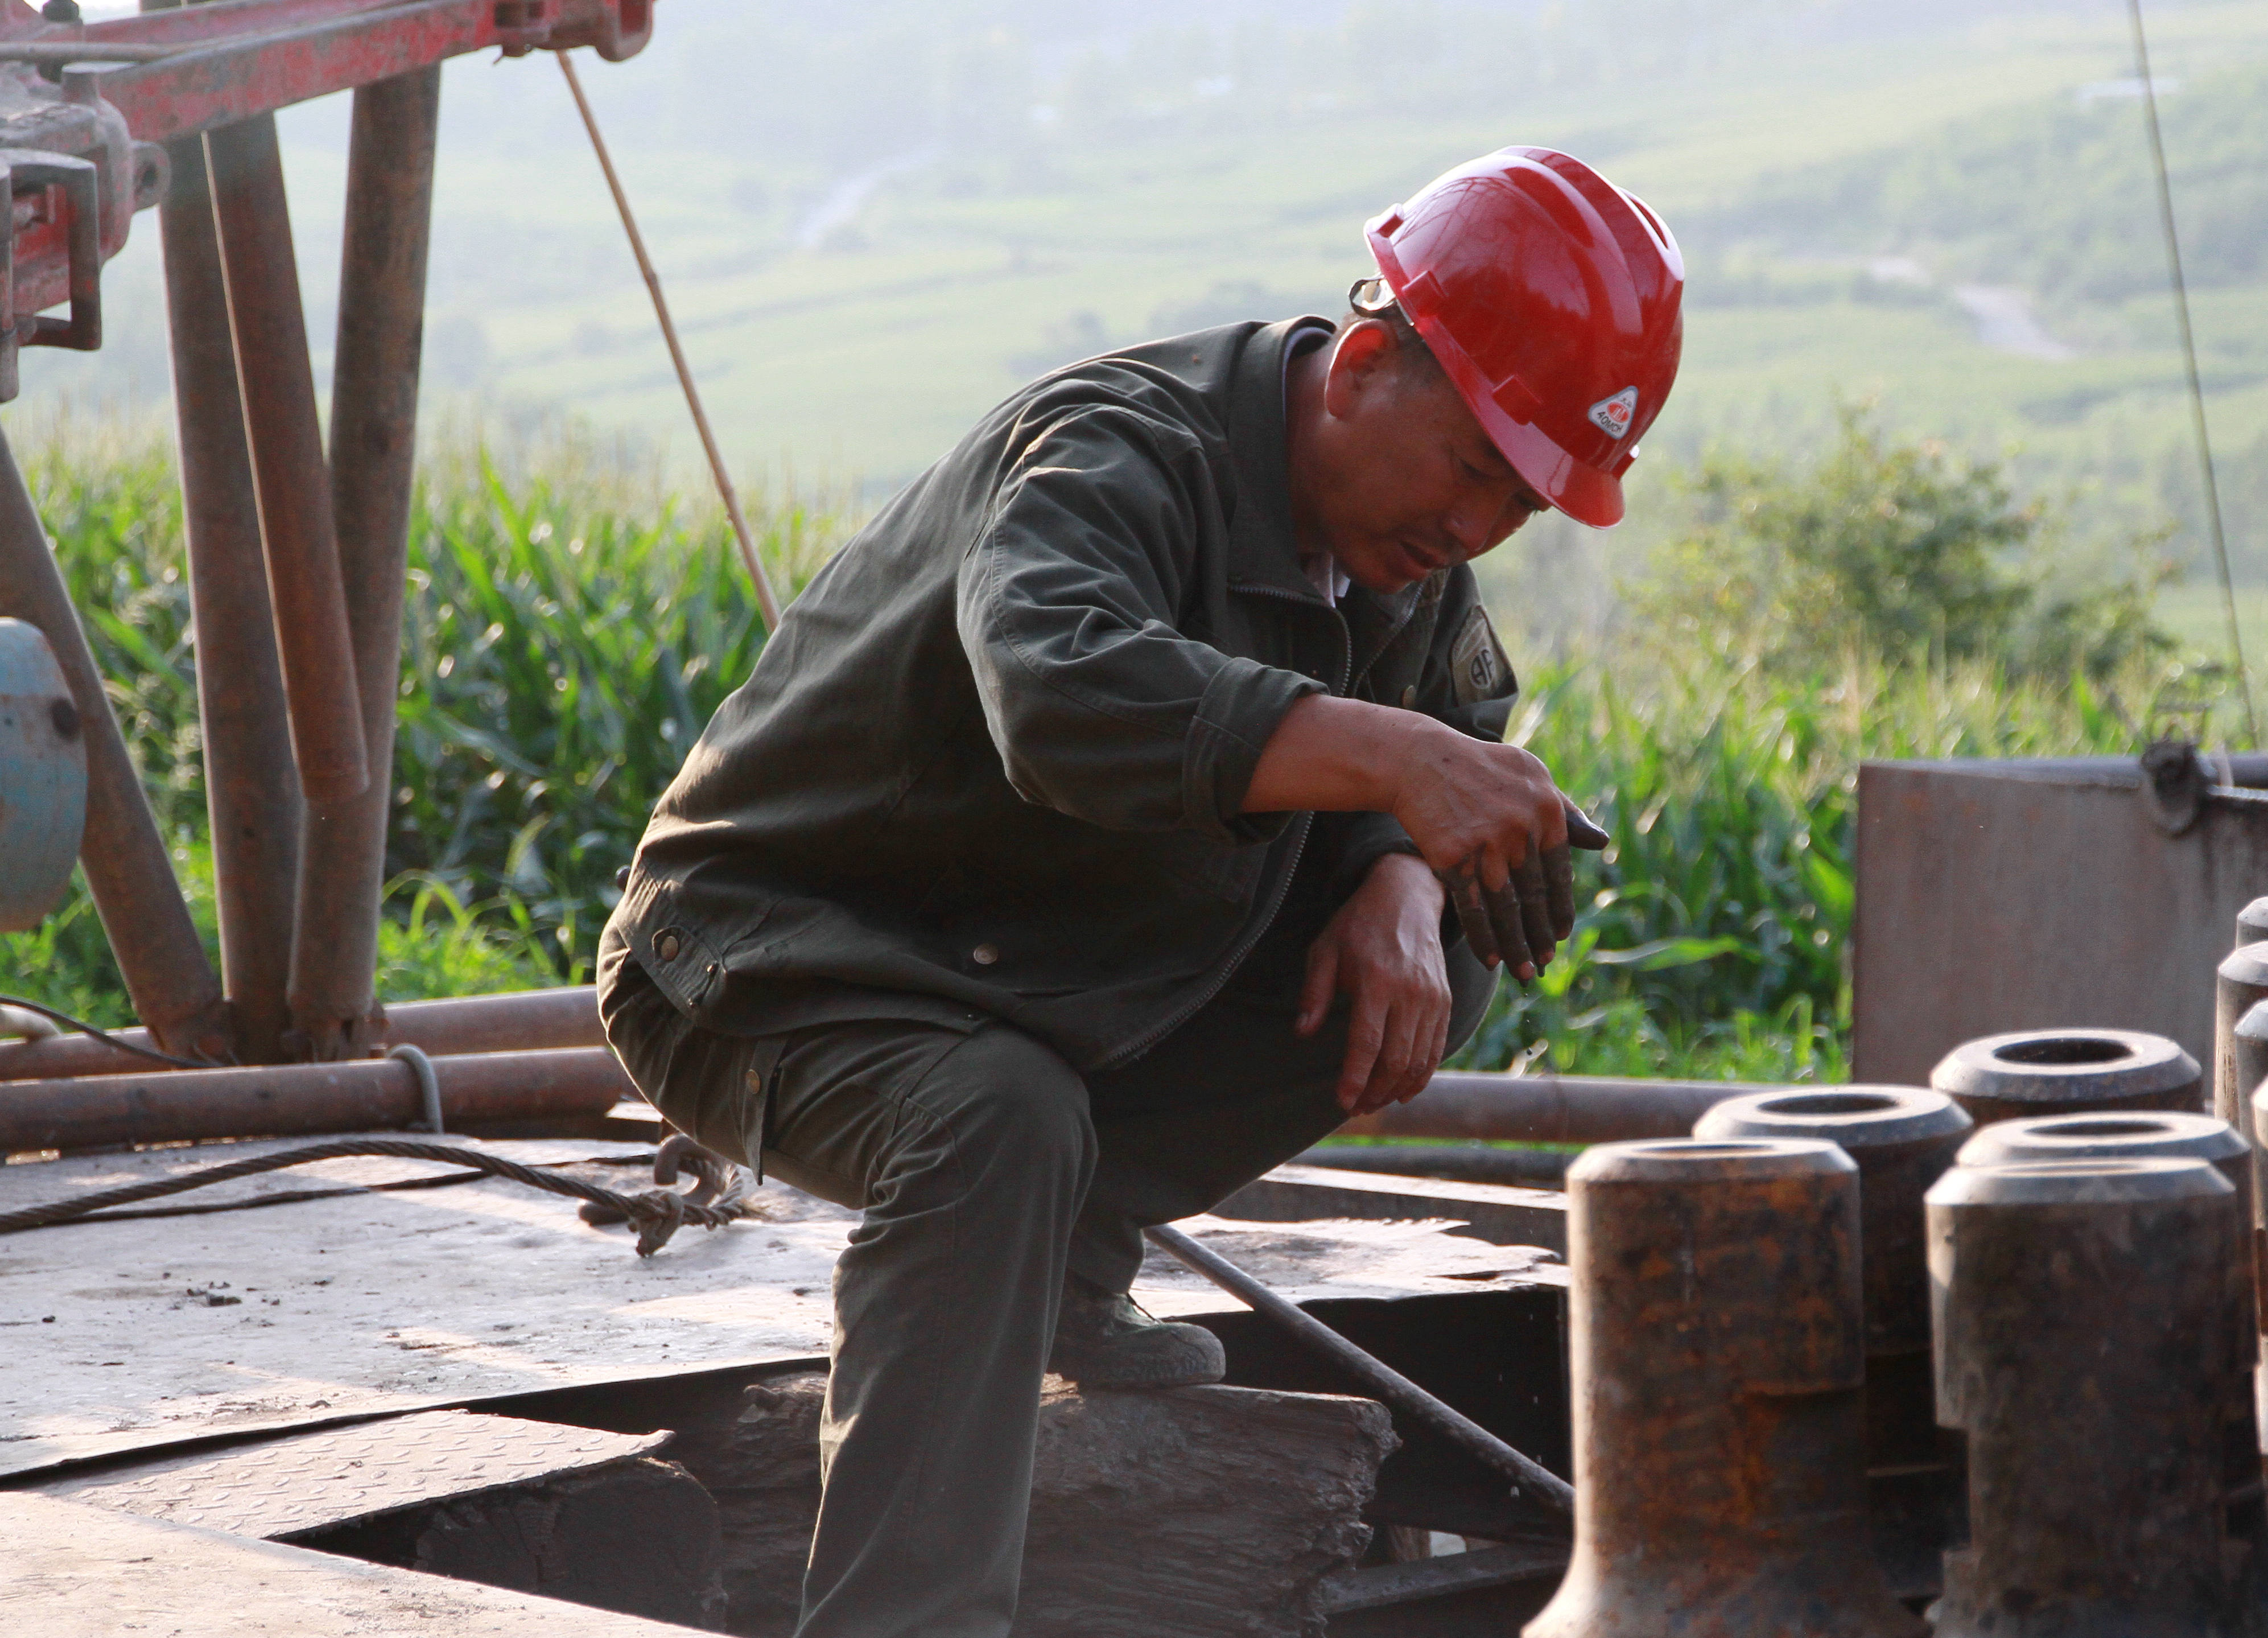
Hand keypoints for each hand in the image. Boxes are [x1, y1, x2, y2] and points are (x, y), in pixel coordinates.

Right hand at [1240, 696, 1605, 980]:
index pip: (1558, 872)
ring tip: (1525, 973)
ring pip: (1507, 909)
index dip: (1560, 908)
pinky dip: (1483, 937)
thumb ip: (1565, 811)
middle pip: (1534, 897)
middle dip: (1540, 935)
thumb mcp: (1530, 775)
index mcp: (1547, 810)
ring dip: (1517, 947)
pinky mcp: (1454, 858)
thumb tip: (1602, 843)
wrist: (1421, 761)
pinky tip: (1491, 959)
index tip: (1560, 934)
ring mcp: (1487, 846)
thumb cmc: (1480, 768)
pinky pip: (1473, 908)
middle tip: (1546, 962)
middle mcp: (1521, 830)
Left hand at [1298, 852, 1451, 1115]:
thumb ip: (1314, 992)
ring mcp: (1432, 998)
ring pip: (1419, 1060)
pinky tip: (1403, 1089)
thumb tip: (1302, 1033)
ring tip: (1375, 1102)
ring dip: (1397, 1088)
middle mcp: (1410, 993)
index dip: (1355, 1078)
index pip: (1367, 1043)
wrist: (1407, 896)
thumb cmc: (1358, 924)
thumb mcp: (1325, 949)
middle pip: (1396, 1059)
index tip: (1342, 1102)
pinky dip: (1422, 1074)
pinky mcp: (1445, 1001)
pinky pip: (1436, 1048)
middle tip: (1356, 1107)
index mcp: (1377, 981)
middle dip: (1375, 1091)